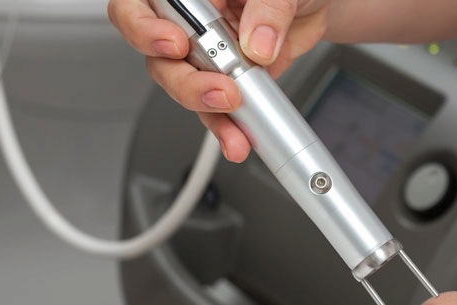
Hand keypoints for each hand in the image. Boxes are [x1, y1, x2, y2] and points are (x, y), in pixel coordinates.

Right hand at [107, 0, 329, 161]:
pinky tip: (237, 139)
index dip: (144, 26)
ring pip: (184, 86)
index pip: (141, 6)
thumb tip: (257, 41)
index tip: (176, 43)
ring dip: (206, 112)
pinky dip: (227, 128)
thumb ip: (269, 8)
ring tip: (233, 128)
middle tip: (218, 90)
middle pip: (159, 56)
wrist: (315, 8)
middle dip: (184, 81)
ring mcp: (206, 53)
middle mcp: (191, 21)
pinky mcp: (226, 80)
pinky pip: (216, 109)